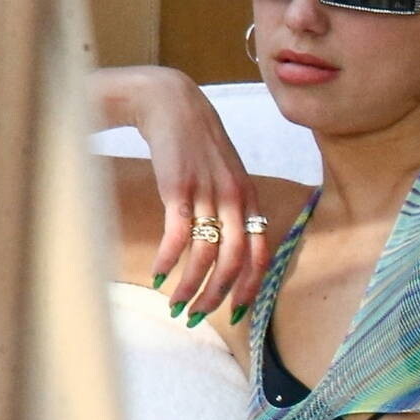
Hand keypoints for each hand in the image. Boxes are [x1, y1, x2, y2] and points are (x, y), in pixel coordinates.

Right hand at [92, 65, 268, 319]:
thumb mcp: (225, 175)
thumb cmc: (196, 145)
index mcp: (249, 199)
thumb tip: (228, 250)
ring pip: (205, 254)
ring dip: (189, 285)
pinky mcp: (179, 188)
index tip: (237, 311)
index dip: (250, 286)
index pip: (260, 252)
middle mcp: (234, 199)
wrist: (172, 104)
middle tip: (198, 314)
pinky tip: (159, 274)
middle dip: (217, 295)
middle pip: (233, 261)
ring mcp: (207, 193)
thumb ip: (231, 208)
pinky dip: (168, 259)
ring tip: (175, 303)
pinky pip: (178, 235)